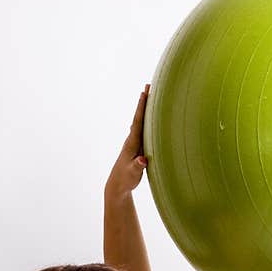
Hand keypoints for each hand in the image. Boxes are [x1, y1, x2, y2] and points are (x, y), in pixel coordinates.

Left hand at [105, 84, 149, 198]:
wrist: (118, 185)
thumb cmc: (126, 179)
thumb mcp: (132, 173)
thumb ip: (137, 166)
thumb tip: (143, 160)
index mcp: (132, 142)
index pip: (137, 121)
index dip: (141, 107)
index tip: (145, 93)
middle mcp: (132, 139)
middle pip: (140, 116)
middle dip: (144, 101)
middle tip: (149, 85)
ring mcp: (135, 143)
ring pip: (142, 121)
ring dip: (147, 108)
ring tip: (152, 95)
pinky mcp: (138, 147)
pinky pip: (145, 129)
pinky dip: (149, 120)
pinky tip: (153, 116)